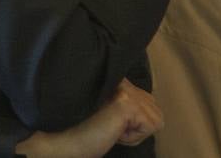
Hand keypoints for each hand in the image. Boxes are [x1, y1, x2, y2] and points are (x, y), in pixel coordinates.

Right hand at [16, 80, 162, 156]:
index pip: (149, 101)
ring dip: (136, 132)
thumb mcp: (111, 113)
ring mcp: (126, 90)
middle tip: (112, 127)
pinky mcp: (127, 103)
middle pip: (155, 110)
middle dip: (138, 126)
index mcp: (119, 81)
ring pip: (155, 119)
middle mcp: (124, 80)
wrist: (64, 138)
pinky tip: (114, 131)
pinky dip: (134, 137)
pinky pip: (150, 127)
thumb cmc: (84, 131)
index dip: (136, 121)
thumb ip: (126, 104)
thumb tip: (147, 107)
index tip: (112, 124)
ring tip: (112, 128)